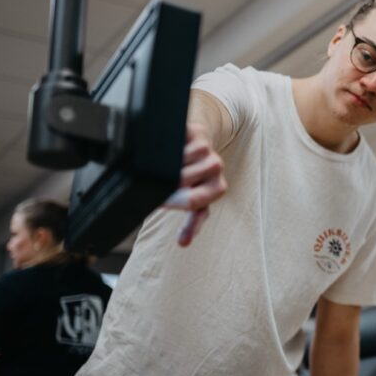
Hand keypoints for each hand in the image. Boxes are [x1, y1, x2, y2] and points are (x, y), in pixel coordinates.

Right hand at [163, 123, 226, 245]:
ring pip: (189, 156)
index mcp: (216, 189)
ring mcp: (208, 150)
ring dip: (170, 160)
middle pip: (184, 178)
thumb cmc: (186, 180)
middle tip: (159, 178)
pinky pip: (182, 139)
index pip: (194, 202)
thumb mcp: (191, 202)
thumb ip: (192, 221)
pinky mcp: (196, 132)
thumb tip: (184, 243)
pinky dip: (170, 144)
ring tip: (163, 162)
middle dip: (167, 180)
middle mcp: (215, 170)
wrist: (189, 146)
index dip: (174, 201)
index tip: (163, 198)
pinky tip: (165, 147)